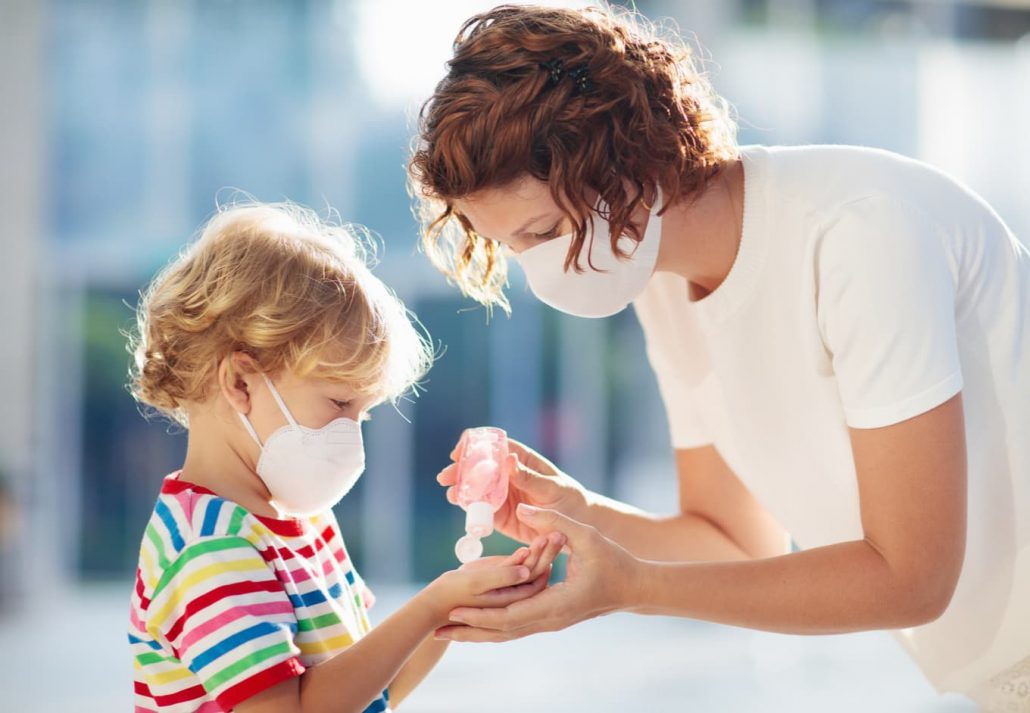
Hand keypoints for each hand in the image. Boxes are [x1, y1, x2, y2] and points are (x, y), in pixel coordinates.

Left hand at [434, 504, 640, 642]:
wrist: (635, 588)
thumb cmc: (615, 561)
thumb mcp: (586, 536)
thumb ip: (554, 521)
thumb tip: (524, 506)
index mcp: (558, 604)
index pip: (512, 615)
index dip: (481, 614)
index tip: (455, 612)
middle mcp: (551, 619)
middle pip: (503, 632)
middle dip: (469, 632)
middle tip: (438, 632)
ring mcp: (551, 622)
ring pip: (508, 634)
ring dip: (478, 634)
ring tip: (447, 634)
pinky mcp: (550, 618)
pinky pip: (517, 627)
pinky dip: (494, 628)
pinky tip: (475, 625)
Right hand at [437, 436, 590, 544]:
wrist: (576, 529)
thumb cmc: (570, 501)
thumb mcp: (553, 488)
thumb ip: (530, 478)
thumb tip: (509, 460)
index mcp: (522, 461)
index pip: (495, 447)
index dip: (475, 446)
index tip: (459, 451)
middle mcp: (508, 476)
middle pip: (479, 468)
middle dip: (460, 470)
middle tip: (445, 476)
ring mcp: (503, 496)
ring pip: (476, 489)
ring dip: (461, 490)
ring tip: (451, 494)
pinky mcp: (501, 516)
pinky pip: (482, 511)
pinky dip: (469, 509)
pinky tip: (460, 507)